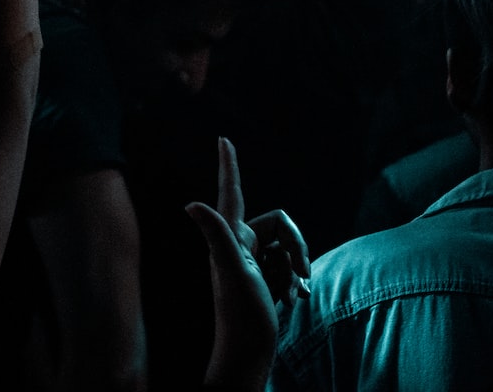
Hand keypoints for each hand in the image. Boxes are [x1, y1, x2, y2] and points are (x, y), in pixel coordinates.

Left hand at [186, 138, 309, 391]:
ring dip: (297, 269)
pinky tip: (297, 300)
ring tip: (294, 294)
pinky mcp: (265, 277)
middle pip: (281, 224)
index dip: (229, 166)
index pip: (230, 192)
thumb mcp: (233, 271)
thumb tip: (189, 204)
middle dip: (297, 247)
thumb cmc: (241, 315)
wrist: (250, 354)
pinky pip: (291, 266)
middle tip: (303, 273)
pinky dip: (297, 281)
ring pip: (289, 247)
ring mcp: (253, 262)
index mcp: (230, 237)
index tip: (224, 140)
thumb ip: (217, 235)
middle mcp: (238, 245)